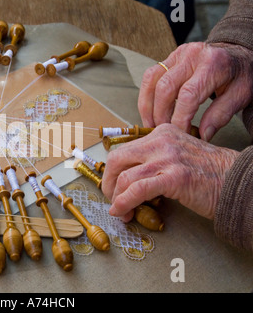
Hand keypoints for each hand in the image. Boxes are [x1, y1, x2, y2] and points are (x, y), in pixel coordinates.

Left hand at [102, 124, 239, 221]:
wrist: (237, 181)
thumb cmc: (209, 173)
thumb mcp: (177, 156)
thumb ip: (153, 160)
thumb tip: (126, 179)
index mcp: (161, 133)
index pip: (124, 150)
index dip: (113, 171)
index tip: (112, 186)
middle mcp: (161, 140)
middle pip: (117, 159)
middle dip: (109, 183)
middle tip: (110, 198)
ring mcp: (168, 157)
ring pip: (125, 176)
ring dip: (116, 198)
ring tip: (120, 212)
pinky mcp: (174, 176)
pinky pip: (137, 190)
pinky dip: (124, 202)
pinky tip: (122, 211)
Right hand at [138, 42, 252, 140]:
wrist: (237, 55)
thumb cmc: (239, 76)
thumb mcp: (240, 96)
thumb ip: (220, 116)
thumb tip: (201, 136)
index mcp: (214, 64)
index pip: (188, 96)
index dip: (180, 119)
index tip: (180, 134)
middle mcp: (193, 55)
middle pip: (165, 88)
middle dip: (160, 115)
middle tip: (163, 132)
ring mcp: (178, 54)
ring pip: (152, 81)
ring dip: (148, 106)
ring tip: (151, 124)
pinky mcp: (169, 57)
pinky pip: (150, 77)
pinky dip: (147, 96)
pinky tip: (151, 110)